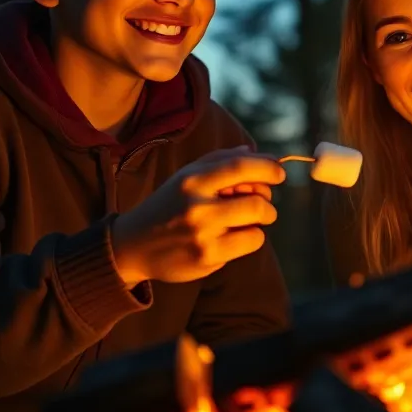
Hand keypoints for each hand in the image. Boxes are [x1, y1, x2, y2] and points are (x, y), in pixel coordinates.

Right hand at [110, 147, 285, 286]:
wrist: (131, 246)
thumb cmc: (167, 205)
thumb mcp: (185, 176)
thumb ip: (220, 161)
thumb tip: (254, 153)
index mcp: (192, 180)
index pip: (239, 167)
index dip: (267, 167)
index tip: (280, 172)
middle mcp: (197, 207)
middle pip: (257, 202)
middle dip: (267, 202)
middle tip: (260, 204)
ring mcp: (202, 236)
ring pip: (257, 226)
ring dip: (259, 222)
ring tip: (243, 221)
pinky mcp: (207, 259)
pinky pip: (249, 244)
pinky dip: (248, 239)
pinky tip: (229, 238)